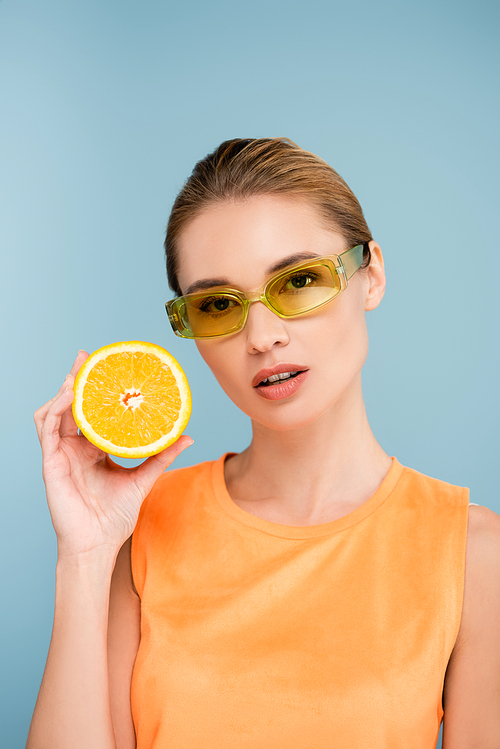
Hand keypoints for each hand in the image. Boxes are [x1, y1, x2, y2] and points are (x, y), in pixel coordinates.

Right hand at [34, 350, 192, 559]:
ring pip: (54, 412)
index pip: (90, 411)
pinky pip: (47, 430)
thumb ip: (162, 455)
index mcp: (92, 449)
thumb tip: (188, 437)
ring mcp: (60, 454)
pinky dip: (56, 410)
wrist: (100, 544)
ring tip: (78, 374)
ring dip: (63, 391)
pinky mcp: (51, 464)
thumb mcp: (144, 478)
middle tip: (86, 357)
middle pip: (70, 405)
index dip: (94, 389)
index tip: (105, 366)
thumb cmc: (116, 516)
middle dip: (75, 379)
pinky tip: (69, 397)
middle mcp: (73, 448)